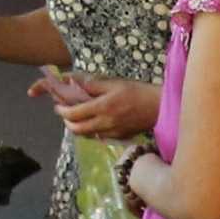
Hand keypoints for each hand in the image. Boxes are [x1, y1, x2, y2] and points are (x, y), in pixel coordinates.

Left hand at [37, 71, 161, 138]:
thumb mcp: (114, 83)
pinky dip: (92, 131)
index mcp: (102, 107)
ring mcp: (112, 133)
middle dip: (67, 122)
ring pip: (86, 135)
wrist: (160, 107)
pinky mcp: (119, 137)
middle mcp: (104, 123)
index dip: (62, 111)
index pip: (73, 114)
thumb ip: (92, 84)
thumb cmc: (138, 91)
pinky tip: (95, 122)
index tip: (59, 106)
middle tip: (66, 113)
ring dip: (78, 127)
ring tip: (79, 117)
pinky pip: (99, 137)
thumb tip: (72, 81)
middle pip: (76, 129)